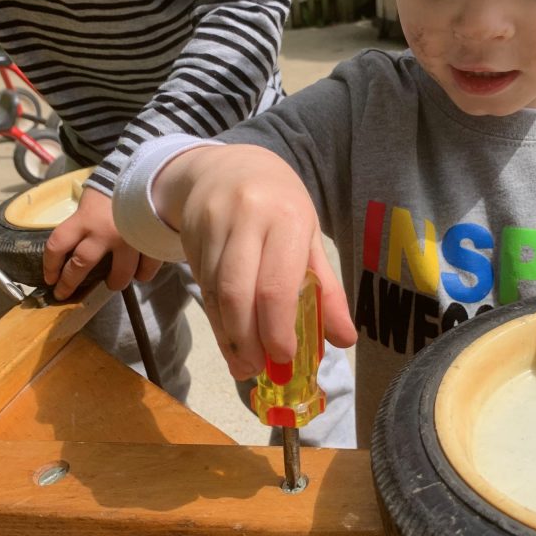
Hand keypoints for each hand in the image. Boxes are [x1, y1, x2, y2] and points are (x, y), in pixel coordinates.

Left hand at [44, 186, 160, 298]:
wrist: (149, 172)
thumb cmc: (115, 185)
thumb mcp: (92, 200)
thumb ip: (84, 222)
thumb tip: (76, 245)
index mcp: (84, 219)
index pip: (57, 245)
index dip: (50, 265)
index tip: (49, 278)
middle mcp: (103, 233)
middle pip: (80, 265)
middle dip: (70, 283)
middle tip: (65, 293)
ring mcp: (128, 241)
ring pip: (118, 274)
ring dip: (113, 282)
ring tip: (112, 283)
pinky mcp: (149, 243)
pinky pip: (146, 267)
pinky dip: (143, 273)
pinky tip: (140, 274)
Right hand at [156, 145, 356, 379]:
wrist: (229, 166)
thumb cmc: (280, 205)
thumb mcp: (310, 238)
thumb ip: (327, 290)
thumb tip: (345, 340)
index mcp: (286, 219)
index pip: (276, 285)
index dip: (276, 329)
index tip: (283, 358)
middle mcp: (247, 219)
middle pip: (237, 293)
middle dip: (247, 339)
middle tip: (258, 369)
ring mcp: (213, 226)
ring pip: (214, 293)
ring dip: (228, 336)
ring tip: (244, 363)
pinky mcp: (190, 235)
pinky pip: (201, 286)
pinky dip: (216, 319)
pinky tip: (229, 338)